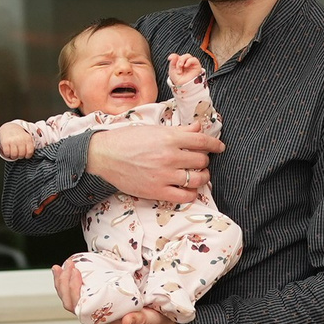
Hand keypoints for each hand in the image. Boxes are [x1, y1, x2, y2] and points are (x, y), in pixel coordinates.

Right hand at [0, 120, 35, 160]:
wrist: (8, 127)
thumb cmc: (19, 136)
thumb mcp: (27, 138)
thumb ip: (30, 145)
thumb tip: (36, 155)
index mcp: (27, 139)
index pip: (29, 152)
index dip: (27, 156)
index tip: (25, 155)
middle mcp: (20, 140)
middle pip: (21, 155)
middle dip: (20, 156)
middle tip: (18, 153)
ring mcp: (12, 141)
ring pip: (14, 155)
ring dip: (13, 156)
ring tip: (13, 153)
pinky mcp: (5, 142)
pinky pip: (7, 153)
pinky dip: (7, 154)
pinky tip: (8, 151)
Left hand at [51, 264, 180, 323]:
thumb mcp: (149, 322)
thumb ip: (138, 321)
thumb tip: (127, 321)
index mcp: (103, 320)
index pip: (78, 306)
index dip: (72, 289)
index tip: (75, 272)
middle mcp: (97, 315)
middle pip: (70, 301)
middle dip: (63, 283)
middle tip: (66, 265)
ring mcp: (97, 309)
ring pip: (72, 298)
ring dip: (63, 282)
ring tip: (60, 268)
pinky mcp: (102, 301)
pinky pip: (82, 294)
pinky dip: (73, 282)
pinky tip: (72, 271)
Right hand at [86, 118, 223, 204]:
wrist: (104, 156)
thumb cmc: (127, 140)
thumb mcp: (153, 130)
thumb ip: (178, 130)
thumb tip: (198, 127)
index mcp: (169, 138)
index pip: (202, 141)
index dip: (214, 144)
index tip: (219, 147)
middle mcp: (169, 156)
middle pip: (201, 160)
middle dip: (203, 160)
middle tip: (199, 160)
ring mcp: (164, 175)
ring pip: (197, 179)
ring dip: (202, 177)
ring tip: (198, 175)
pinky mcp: (157, 191)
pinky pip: (185, 196)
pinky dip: (191, 193)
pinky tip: (188, 188)